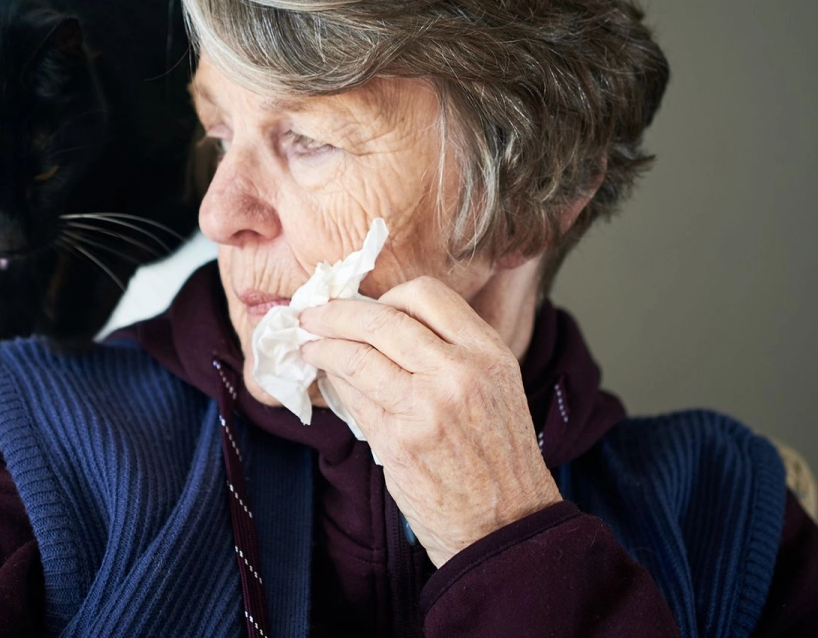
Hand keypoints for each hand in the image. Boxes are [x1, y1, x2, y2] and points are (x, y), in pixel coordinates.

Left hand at [297, 276, 560, 567]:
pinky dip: (335, 385)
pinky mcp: (399, 441)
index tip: (365, 305)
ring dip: (322, 348)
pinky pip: (354, 399)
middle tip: (311, 316)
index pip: (425, 294)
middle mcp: (459, 372)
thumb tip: (382, 323)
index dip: (386, 296)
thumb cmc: (497, 456)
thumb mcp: (494, 386)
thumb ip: (450, 352)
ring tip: (309, 348)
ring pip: (357, 357)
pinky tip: (328, 383)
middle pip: (380, 320)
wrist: (508, 522)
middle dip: (335, 313)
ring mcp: (426, 406)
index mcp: (487, 351)